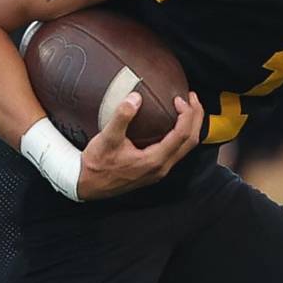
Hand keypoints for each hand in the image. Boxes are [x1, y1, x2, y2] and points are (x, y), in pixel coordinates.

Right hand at [76, 90, 203, 200]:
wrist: (87, 186)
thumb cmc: (96, 165)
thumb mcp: (106, 138)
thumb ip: (122, 117)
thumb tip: (135, 97)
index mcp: (154, 160)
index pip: (182, 135)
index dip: (186, 114)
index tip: (179, 98)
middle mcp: (162, 167)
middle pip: (191, 141)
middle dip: (196, 117)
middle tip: (192, 97)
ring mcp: (159, 170)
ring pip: (186, 147)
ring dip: (191, 125)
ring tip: (187, 106)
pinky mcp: (155, 169)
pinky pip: (177, 150)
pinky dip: (181, 134)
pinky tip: (172, 122)